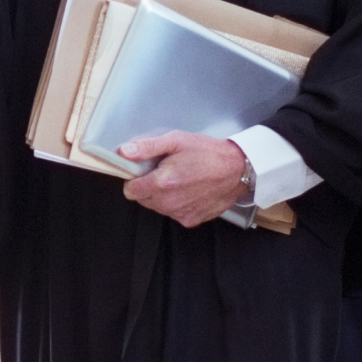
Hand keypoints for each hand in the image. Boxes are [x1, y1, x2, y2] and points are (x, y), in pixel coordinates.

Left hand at [118, 131, 249, 227]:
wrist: (237, 169)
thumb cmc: (208, 153)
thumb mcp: (176, 140)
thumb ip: (147, 148)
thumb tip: (124, 152)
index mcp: (162, 183)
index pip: (130, 191)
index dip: (134, 179)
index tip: (144, 172)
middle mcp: (169, 203)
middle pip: (143, 199)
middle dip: (148, 186)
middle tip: (165, 172)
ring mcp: (181, 213)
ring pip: (158, 207)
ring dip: (162, 196)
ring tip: (180, 179)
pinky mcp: (191, 220)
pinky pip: (174, 213)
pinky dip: (176, 204)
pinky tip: (189, 190)